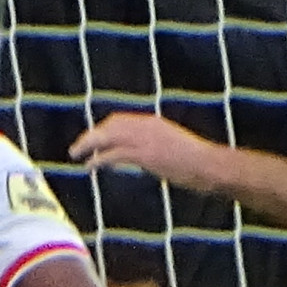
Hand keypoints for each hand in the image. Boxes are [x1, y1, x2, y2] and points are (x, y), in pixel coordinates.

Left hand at [72, 111, 230, 193]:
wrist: (211, 166)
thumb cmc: (199, 163)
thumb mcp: (175, 148)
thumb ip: (157, 148)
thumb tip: (144, 159)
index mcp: (154, 122)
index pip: (120, 120)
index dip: (103, 129)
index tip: (92, 139)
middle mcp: (147, 127)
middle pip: (109, 125)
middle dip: (91, 135)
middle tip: (77, 148)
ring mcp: (146, 140)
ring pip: (107, 137)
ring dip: (88, 145)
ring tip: (76, 155)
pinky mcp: (145, 155)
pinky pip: (114, 154)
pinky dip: (98, 159)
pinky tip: (89, 166)